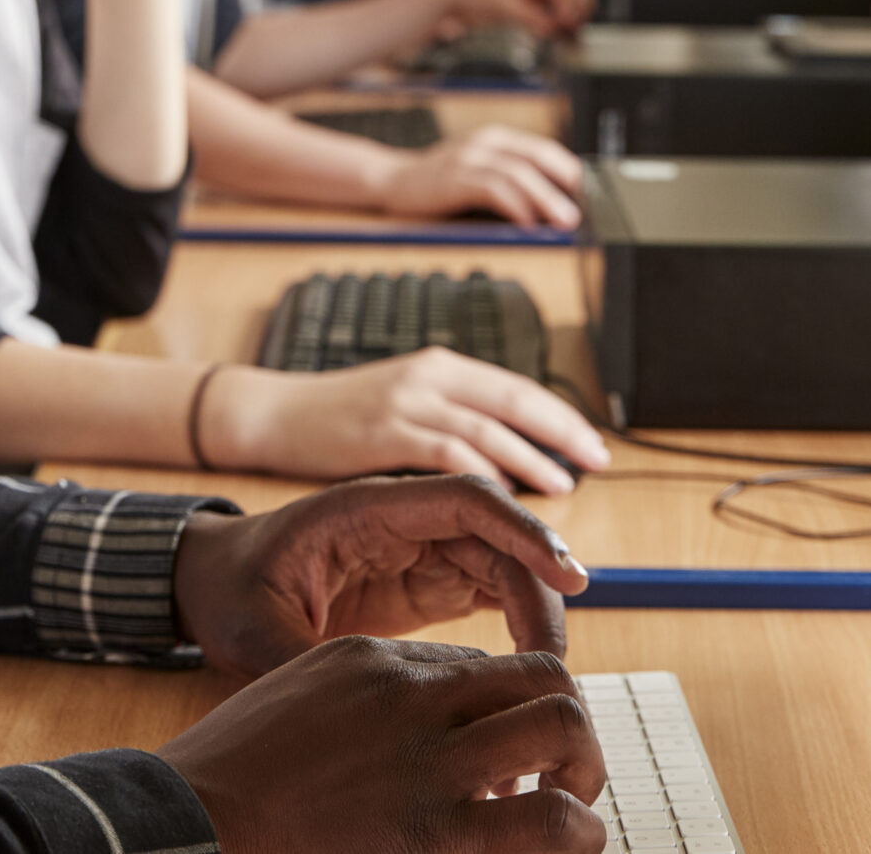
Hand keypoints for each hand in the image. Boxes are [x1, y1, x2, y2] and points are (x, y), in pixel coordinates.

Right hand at [160, 638, 605, 853]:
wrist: (192, 824)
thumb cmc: (235, 772)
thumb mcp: (301, 693)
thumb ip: (372, 694)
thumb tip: (443, 705)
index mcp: (378, 661)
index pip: (487, 667)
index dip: (508, 714)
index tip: (499, 761)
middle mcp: (415, 699)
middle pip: (546, 678)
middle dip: (571, 727)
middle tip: (558, 777)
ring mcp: (428, 767)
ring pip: (563, 729)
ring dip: (581, 773)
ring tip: (567, 812)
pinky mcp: (434, 839)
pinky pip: (544, 824)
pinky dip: (572, 835)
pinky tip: (551, 850)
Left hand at [170, 473, 591, 675]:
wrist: (213, 585)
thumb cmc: (231, 590)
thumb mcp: (253, 631)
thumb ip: (303, 663)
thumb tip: (352, 711)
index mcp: (366, 508)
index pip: (464, 499)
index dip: (523, 530)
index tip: (566, 574)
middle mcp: (403, 520)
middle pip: (497, 533)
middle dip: (538, 584)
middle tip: (554, 657)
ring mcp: (418, 549)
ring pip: (501, 562)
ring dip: (533, 606)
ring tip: (545, 671)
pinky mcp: (424, 582)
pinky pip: (488, 587)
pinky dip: (516, 618)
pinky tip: (527, 663)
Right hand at [204, 349, 611, 494]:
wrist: (274, 418)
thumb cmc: (337, 425)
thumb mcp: (402, 413)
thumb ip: (449, 434)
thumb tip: (508, 480)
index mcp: (439, 368)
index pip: (516, 388)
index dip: (560, 417)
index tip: (594, 445)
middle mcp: (429, 378)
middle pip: (513, 402)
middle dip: (561, 433)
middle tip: (597, 462)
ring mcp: (406, 403)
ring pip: (487, 429)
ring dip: (530, 461)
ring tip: (562, 487)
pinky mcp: (384, 433)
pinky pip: (447, 453)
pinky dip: (481, 477)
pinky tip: (502, 501)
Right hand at [382, 126, 583, 228]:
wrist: (391, 181)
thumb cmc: (440, 184)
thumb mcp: (479, 174)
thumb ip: (510, 181)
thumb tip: (555, 206)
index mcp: (496, 139)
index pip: (544, 150)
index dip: (570, 171)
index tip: (591, 196)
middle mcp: (485, 143)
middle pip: (536, 158)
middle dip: (565, 184)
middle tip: (585, 211)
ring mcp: (468, 158)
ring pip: (518, 173)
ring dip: (545, 198)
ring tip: (564, 221)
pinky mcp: (453, 178)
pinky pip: (492, 188)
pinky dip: (514, 205)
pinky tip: (526, 221)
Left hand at [434, 0, 594, 38]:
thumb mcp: (504, 8)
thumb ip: (530, 18)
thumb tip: (553, 30)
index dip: (566, 1)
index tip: (566, 23)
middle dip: (577, 3)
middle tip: (573, 28)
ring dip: (577, 7)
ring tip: (572, 29)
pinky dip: (566, 11)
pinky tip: (564, 28)